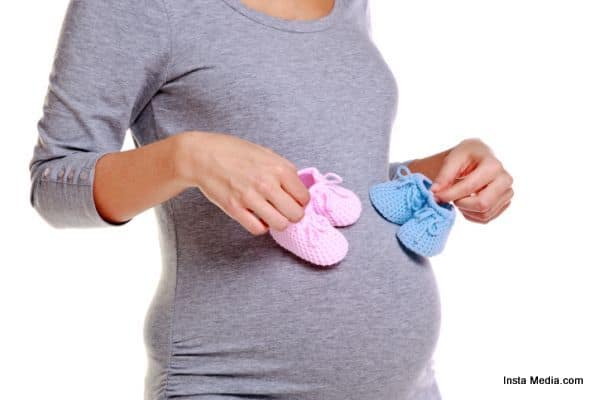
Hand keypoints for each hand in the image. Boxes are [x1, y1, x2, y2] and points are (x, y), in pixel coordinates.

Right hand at [174, 131, 310, 234]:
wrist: (202, 155)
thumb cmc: (233, 151)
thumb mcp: (265, 153)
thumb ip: (283, 170)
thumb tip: (297, 189)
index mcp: (279, 168)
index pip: (304, 197)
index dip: (300, 201)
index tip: (293, 200)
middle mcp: (267, 184)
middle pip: (296, 214)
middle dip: (293, 214)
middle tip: (284, 210)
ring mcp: (251, 198)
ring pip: (280, 225)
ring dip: (278, 222)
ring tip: (271, 214)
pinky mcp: (235, 209)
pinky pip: (258, 229)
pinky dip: (261, 226)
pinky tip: (257, 217)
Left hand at [430, 138, 513, 223]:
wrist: (478, 157)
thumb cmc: (465, 156)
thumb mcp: (452, 158)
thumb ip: (444, 175)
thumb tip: (435, 192)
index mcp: (493, 165)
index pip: (470, 187)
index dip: (450, 194)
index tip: (436, 195)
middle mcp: (505, 179)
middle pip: (483, 204)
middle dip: (461, 203)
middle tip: (451, 197)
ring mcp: (507, 193)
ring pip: (484, 214)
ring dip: (465, 209)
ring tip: (458, 197)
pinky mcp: (504, 204)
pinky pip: (485, 219)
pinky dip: (471, 214)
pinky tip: (466, 202)